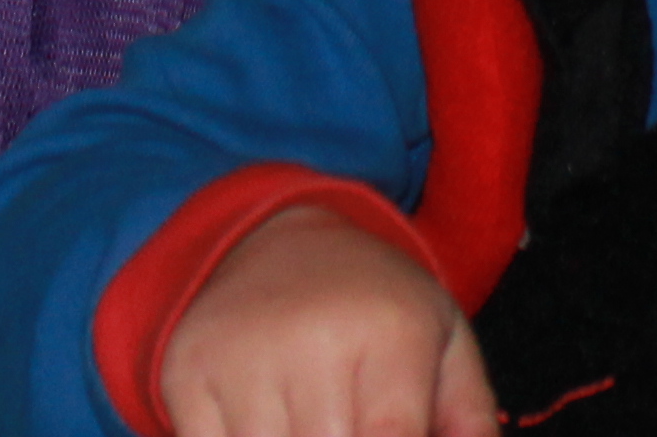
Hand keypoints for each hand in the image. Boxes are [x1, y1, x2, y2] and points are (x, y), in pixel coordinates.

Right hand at [162, 205, 497, 436]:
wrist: (275, 237)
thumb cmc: (373, 306)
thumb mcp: (441, 340)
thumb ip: (469, 418)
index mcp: (392, 332)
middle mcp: (314, 339)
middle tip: (348, 421)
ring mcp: (242, 357)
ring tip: (311, 418)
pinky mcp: (187, 372)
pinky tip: (265, 422)